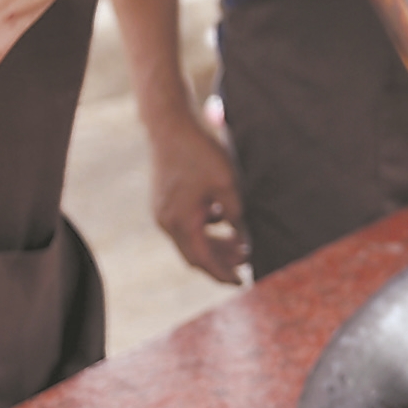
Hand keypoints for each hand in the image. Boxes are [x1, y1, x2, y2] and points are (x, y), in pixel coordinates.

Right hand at [149, 110, 245, 282]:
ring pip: (190, 240)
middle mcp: (166, 222)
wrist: (170, 125)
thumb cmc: (200, 152)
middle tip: (245, 262)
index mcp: (181, 222)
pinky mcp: (164, 201)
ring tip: (240, 243)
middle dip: (220, 261)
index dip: (223, 273)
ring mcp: (162, 212)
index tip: (241, 282)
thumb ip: (236, 215)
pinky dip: (204, 229)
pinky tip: (223, 218)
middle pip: (195, 254)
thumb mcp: (227, 184)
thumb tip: (244, 242)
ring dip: (213, 244)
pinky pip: (185, 226)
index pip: (203, 260)